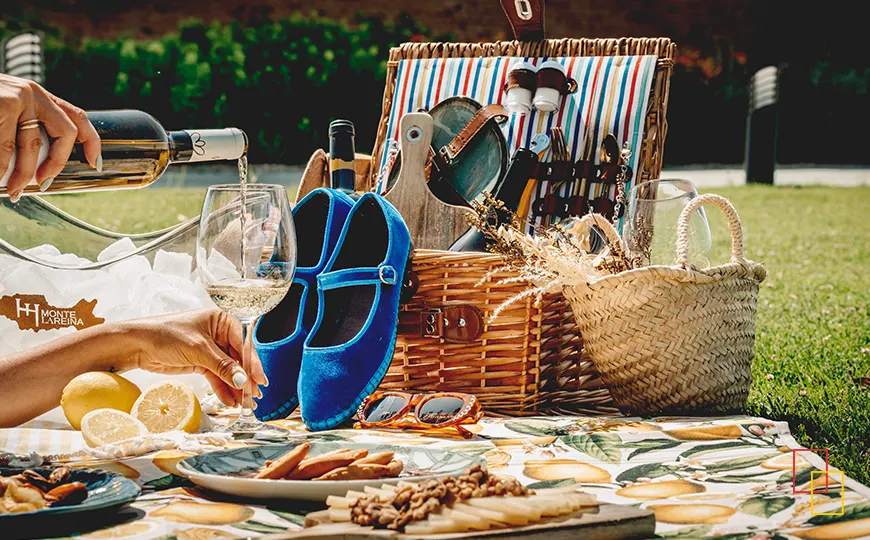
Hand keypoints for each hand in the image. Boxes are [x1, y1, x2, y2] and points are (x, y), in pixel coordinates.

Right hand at [0, 74, 101, 200]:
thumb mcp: (6, 106)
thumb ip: (25, 123)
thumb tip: (38, 163)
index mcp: (38, 95)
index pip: (77, 117)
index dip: (92, 142)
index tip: (95, 165)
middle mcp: (32, 93)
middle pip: (64, 135)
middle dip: (55, 164)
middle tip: (40, 184)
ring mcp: (15, 97)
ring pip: (28, 146)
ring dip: (18, 174)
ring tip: (9, 191)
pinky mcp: (0, 104)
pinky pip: (4, 147)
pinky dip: (0, 167)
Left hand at [124, 309, 267, 406]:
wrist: (136, 345)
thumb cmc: (165, 335)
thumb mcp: (198, 350)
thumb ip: (223, 366)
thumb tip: (243, 381)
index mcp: (221, 321)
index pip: (244, 343)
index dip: (253, 363)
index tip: (260, 380)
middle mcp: (218, 333)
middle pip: (238, 358)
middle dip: (245, 378)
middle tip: (254, 396)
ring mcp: (210, 349)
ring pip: (228, 370)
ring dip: (235, 387)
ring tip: (243, 404)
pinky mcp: (200, 362)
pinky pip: (216, 376)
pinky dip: (222, 389)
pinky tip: (229, 400)